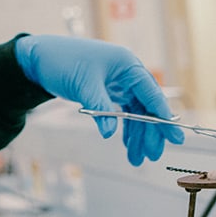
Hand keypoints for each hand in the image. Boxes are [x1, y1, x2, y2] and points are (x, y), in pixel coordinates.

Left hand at [15, 35, 184, 165]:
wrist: (40, 58)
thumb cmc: (63, 62)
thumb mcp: (83, 86)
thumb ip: (99, 109)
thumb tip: (108, 133)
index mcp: (127, 65)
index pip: (152, 94)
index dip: (164, 117)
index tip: (175, 137)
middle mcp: (127, 73)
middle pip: (147, 106)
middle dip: (150, 132)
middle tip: (153, 155)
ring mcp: (119, 82)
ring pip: (136, 112)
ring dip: (138, 135)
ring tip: (137, 158)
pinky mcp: (109, 90)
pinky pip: (124, 112)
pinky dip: (126, 128)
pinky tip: (128, 144)